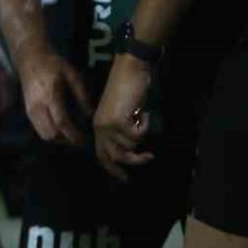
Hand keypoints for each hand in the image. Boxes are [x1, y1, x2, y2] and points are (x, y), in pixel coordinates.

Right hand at [16, 47, 94, 147]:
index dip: (73, 135)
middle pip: (51, 134)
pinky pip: (39, 130)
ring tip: (70, 134)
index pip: (61, 122)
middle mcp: (37, 106)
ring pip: (44, 135)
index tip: (84, 140)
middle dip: (66, 140)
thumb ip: (81, 93)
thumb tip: (90, 114)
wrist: (30, 59)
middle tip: (78, 138)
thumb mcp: (71, 73)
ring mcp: (30, 111)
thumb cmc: (52, 64)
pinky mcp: (27, 113)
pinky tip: (60, 128)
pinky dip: (51, 134)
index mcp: (50, 95)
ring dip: (58, 139)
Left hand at [93, 55, 154, 181]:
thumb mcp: (122, 112)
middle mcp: (100, 128)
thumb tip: (132, 150)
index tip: (124, 178)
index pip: (101, 154)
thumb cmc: (128, 87)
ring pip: (129, 148)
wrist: (130, 69)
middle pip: (114, 157)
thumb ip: (122, 130)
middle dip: (132, 163)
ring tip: (146, 127)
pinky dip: (146, 125)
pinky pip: (138, 135)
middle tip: (149, 159)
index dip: (112, 168)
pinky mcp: (119, 122)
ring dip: (142, 139)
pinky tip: (145, 113)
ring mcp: (108, 126)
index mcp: (98, 125)